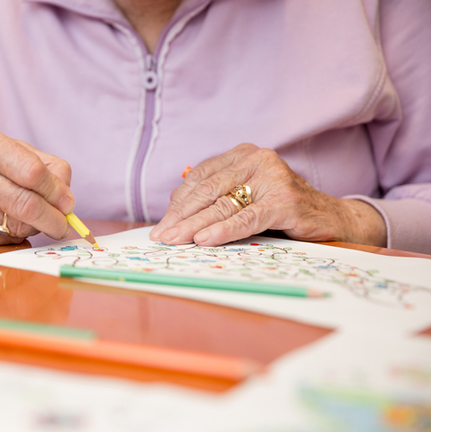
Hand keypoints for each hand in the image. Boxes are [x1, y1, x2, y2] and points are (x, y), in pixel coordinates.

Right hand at [0, 126, 73, 245]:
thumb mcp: (6, 147)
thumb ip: (44, 166)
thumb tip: (68, 201)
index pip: (32, 172)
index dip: (56, 190)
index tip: (67, 201)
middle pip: (28, 205)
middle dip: (55, 219)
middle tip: (65, 224)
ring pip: (20, 226)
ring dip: (37, 226)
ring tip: (34, 215)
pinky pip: (7, 239)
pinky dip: (17, 233)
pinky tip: (6, 220)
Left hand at [149, 143, 386, 246]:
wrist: (332, 219)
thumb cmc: (283, 210)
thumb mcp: (247, 198)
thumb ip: (217, 198)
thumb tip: (175, 212)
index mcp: (244, 155)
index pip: (201, 177)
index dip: (178, 202)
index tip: (161, 224)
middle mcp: (257, 159)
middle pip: (208, 190)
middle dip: (181, 216)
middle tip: (161, 236)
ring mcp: (273, 178)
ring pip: (223, 205)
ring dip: (194, 226)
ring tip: (175, 240)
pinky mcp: (285, 201)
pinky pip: (246, 218)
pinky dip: (223, 231)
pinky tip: (204, 241)